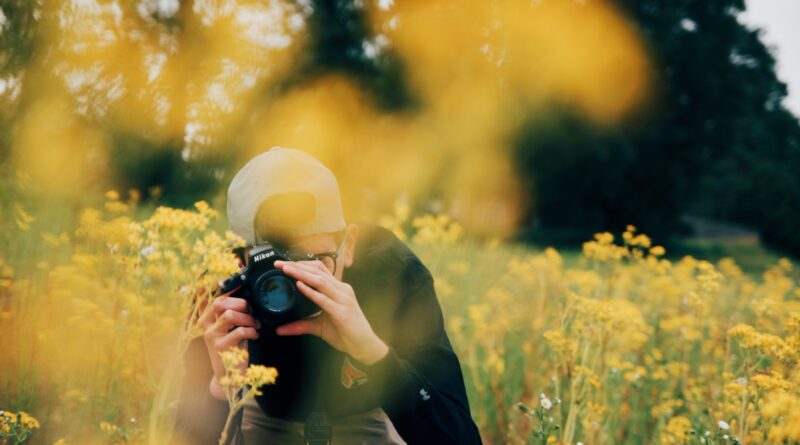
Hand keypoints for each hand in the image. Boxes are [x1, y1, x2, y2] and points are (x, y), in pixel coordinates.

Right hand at [198, 287, 260, 398]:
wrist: (229, 375)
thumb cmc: (233, 346)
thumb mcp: (230, 327)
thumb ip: (231, 311)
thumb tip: (242, 289)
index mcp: (206, 318)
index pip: (207, 297)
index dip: (219, 287)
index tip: (235, 283)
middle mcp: (204, 325)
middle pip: (219, 302)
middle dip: (240, 302)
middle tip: (252, 310)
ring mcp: (211, 336)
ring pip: (229, 315)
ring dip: (248, 318)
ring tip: (255, 325)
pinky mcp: (220, 347)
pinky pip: (239, 331)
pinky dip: (252, 331)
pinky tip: (255, 335)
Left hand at [273, 260, 388, 364]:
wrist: (364, 346)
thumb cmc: (346, 333)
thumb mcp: (319, 327)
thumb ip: (301, 325)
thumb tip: (280, 330)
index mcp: (338, 289)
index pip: (320, 270)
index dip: (302, 264)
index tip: (285, 263)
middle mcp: (342, 290)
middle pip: (317, 272)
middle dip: (297, 266)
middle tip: (279, 263)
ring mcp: (343, 299)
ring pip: (320, 281)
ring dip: (301, 274)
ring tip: (286, 269)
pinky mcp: (341, 312)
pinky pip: (323, 299)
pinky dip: (310, 291)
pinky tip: (299, 285)